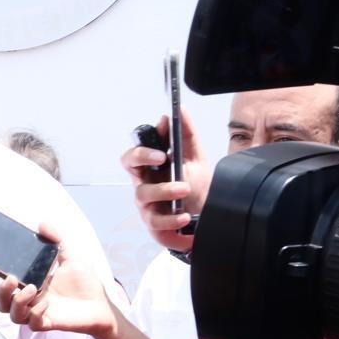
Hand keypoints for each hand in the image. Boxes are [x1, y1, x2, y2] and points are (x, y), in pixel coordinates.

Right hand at [0, 224, 120, 338]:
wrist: (102, 305)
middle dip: (2, 292)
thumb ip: (57, 240)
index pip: (8, 285)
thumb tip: (42, 223)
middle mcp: (32, 301)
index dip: (0, 280)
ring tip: (33, 289)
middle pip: (3, 303)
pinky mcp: (50, 323)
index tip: (3, 268)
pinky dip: (36, 313)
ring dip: (18, 302)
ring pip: (14, 316)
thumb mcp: (71, 257)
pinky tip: (47, 303)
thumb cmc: (86, 284)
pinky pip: (33, 324)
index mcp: (33, 284)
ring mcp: (40, 313)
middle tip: (11, 279)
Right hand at [120, 109, 209, 252]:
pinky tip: (184, 217)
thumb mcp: (194, 157)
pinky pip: (156, 224)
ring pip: (144, 197)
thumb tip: (178, 111)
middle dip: (148, 167)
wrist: (205, 213)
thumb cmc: (195, 184)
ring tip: (186, 190)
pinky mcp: (155, 226)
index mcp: (149, 169)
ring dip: (165, 192)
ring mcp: (147, 207)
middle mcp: (143, 186)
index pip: (132, 157)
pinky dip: (171, 221)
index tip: (162, 152)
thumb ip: (185, 134)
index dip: (141, 152)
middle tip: (168, 166)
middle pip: (133, 176)